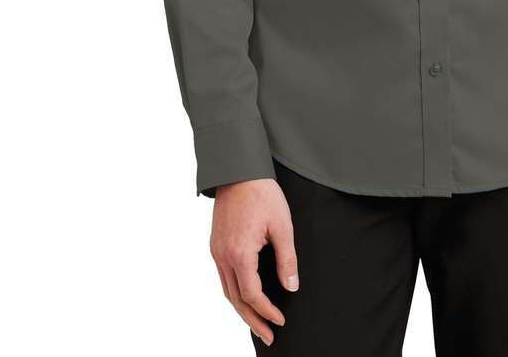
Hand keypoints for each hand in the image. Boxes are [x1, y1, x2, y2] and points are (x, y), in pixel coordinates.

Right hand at [209, 177, 298, 345]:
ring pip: (227, 291)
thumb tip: (291, 286)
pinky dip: (234, 293)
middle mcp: (223, 256)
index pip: (252, 295)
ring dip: (242, 309)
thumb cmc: (262, 194)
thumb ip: (287, 259)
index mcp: (240, 253)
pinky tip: (245, 297)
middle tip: (269, 336)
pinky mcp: (216, 245)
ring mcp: (217, 251)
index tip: (280, 320)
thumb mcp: (282, 225)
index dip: (267, 311)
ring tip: (257, 323)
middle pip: (236, 300)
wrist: (238, 171)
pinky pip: (224, 277)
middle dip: (253, 320)